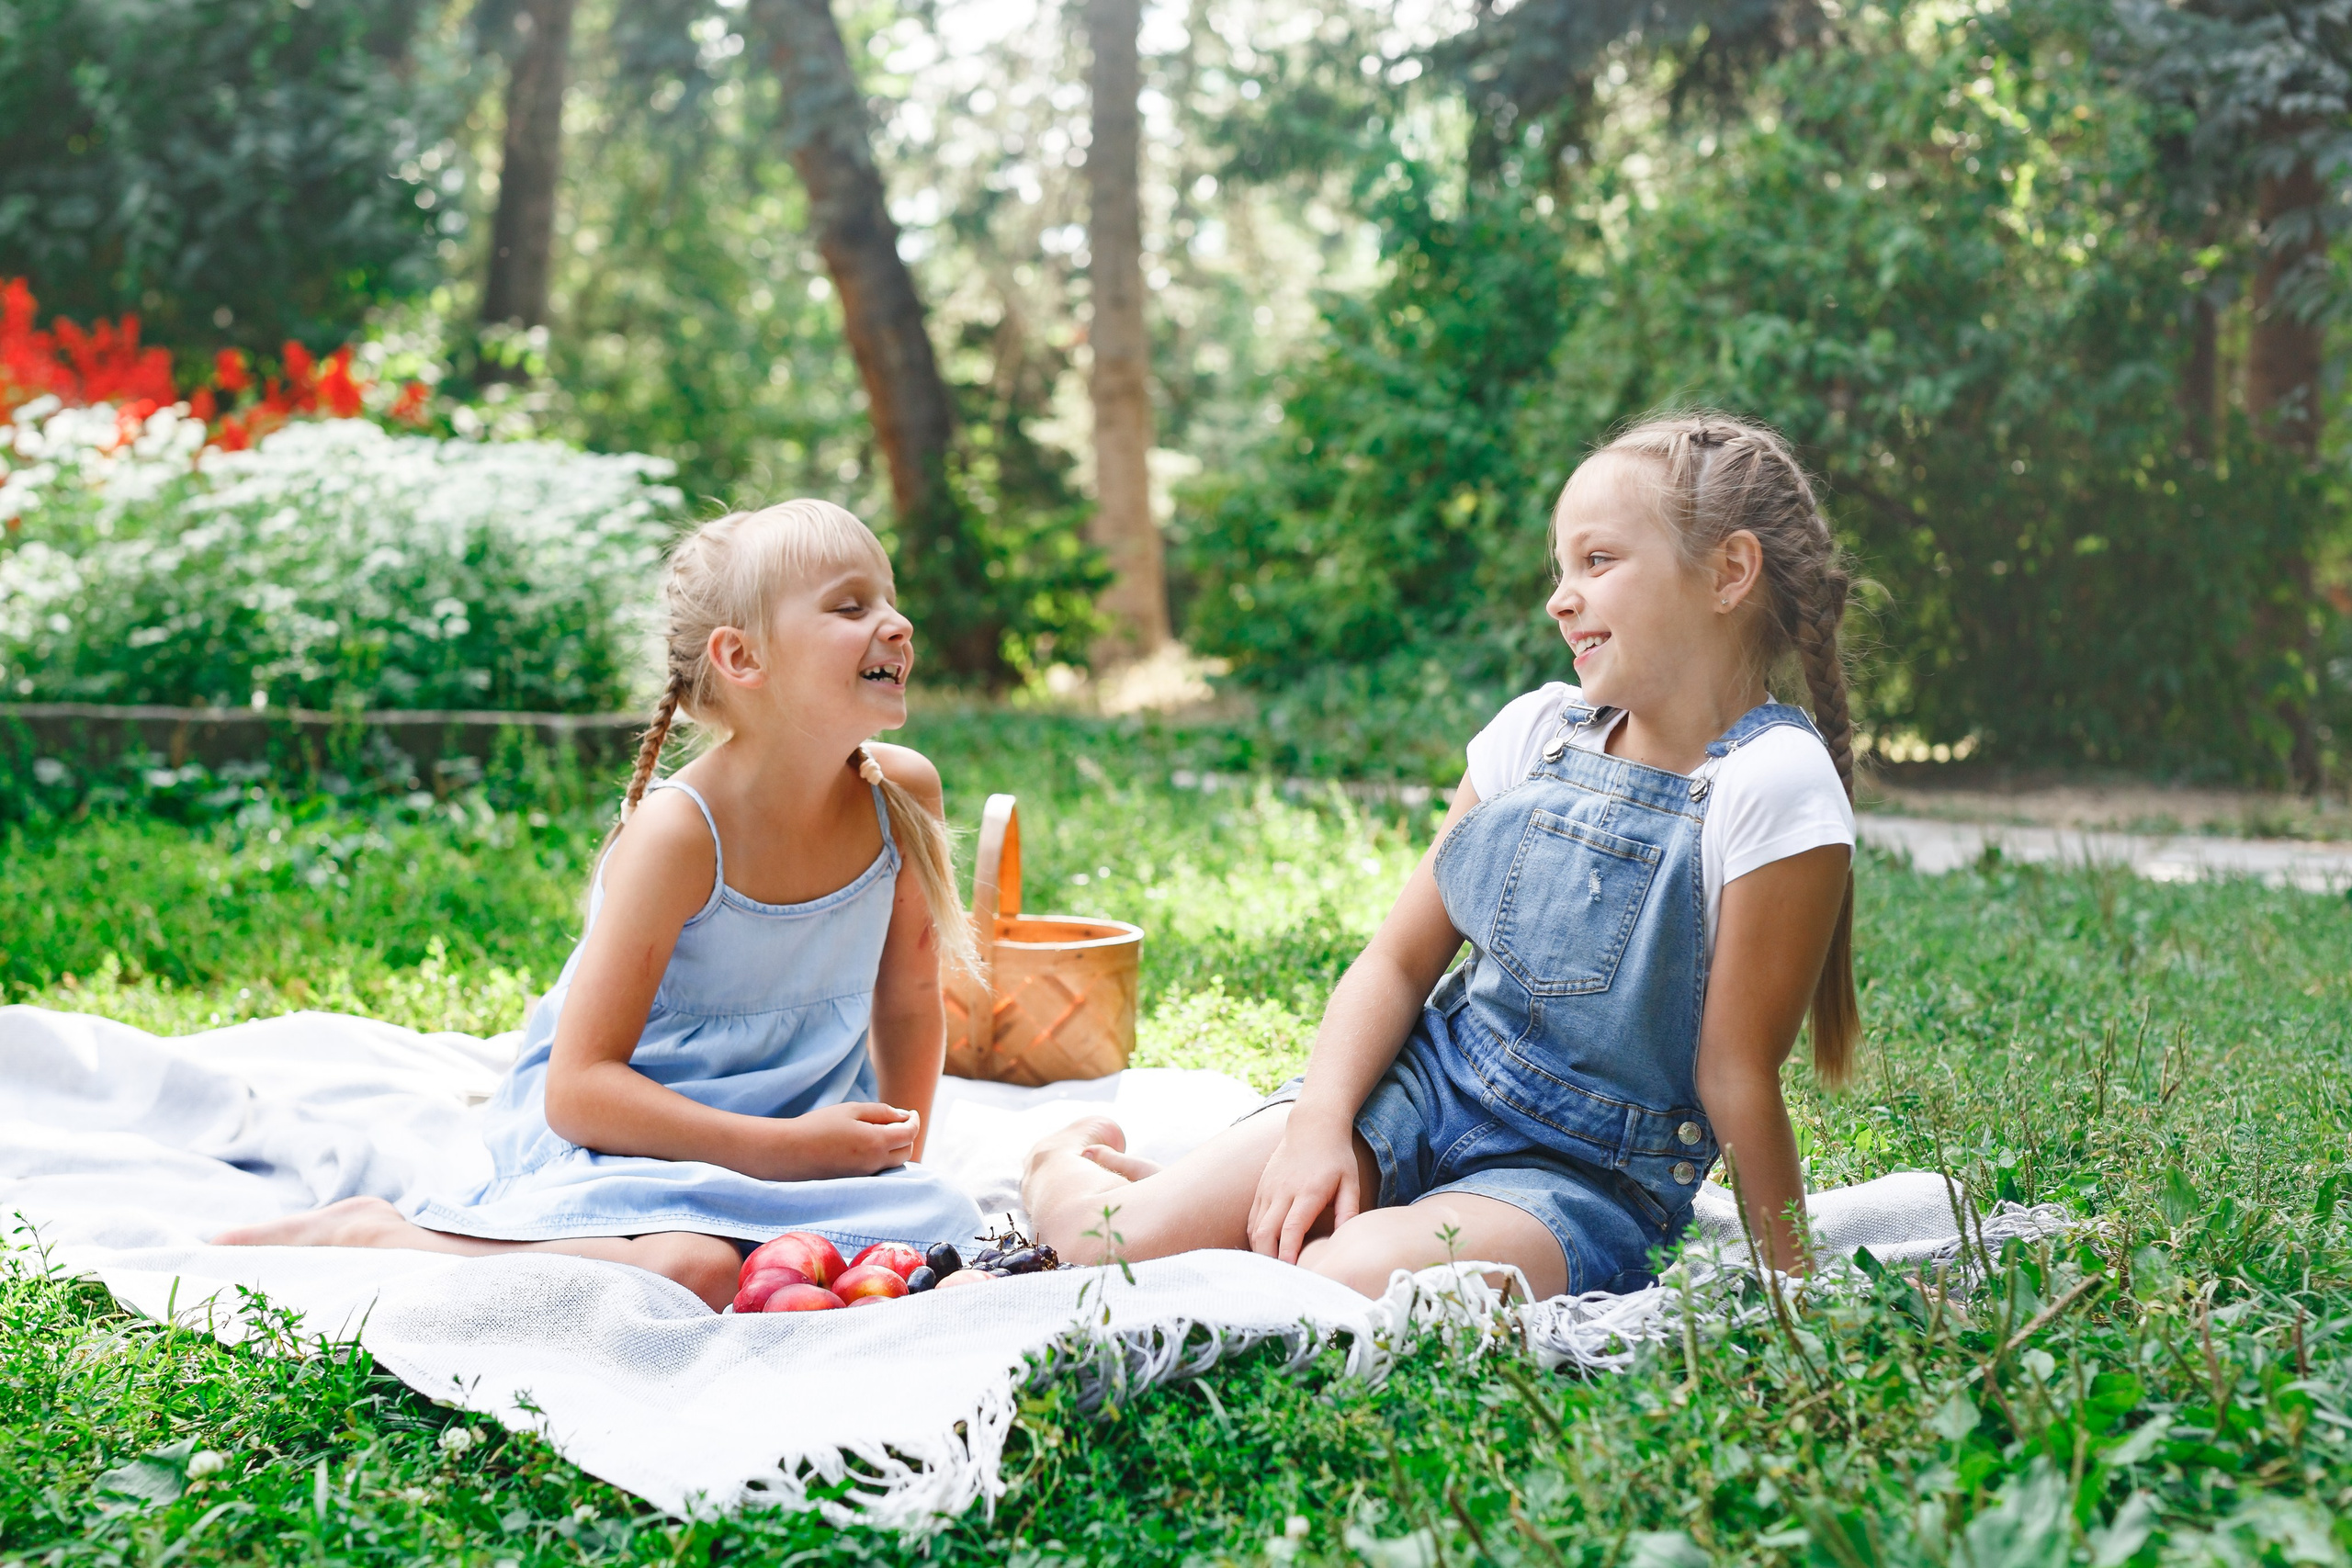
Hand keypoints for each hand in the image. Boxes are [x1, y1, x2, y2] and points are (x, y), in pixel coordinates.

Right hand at [765, 1102, 920, 1179]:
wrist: (789, 1152)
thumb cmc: (819, 1126)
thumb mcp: (852, 1110)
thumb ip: (882, 1112)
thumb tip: (904, 1117)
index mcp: (877, 1142)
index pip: (910, 1133)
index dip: (914, 1120)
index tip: (910, 1112)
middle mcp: (875, 1163)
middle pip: (906, 1151)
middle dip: (907, 1135)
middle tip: (895, 1122)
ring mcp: (865, 1176)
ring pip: (894, 1164)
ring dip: (895, 1148)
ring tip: (881, 1133)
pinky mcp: (856, 1181)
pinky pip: (879, 1170)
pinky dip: (882, 1158)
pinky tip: (867, 1147)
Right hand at [1247, 1111, 1362, 1263]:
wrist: (1312, 1126)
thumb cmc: (1336, 1156)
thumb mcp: (1350, 1181)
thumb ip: (1349, 1211)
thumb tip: (1345, 1239)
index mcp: (1308, 1191)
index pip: (1292, 1228)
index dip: (1288, 1253)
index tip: (1291, 1274)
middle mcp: (1283, 1191)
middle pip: (1267, 1232)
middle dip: (1269, 1259)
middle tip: (1280, 1281)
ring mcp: (1269, 1189)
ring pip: (1255, 1227)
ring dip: (1260, 1252)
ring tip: (1272, 1272)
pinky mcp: (1261, 1188)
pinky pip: (1252, 1219)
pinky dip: (1255, 1238)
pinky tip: (1264, 1252)